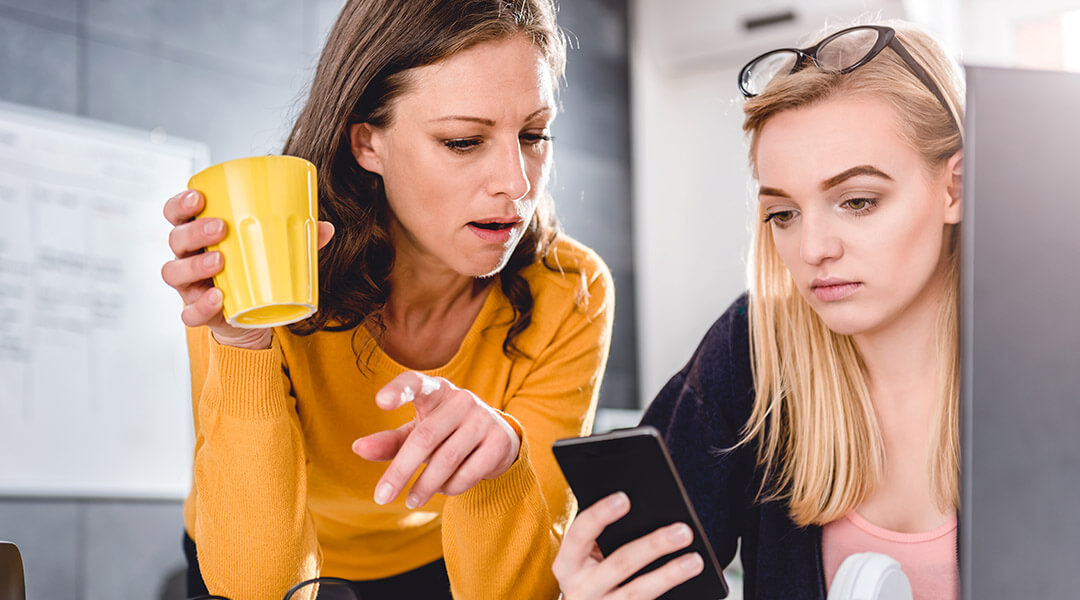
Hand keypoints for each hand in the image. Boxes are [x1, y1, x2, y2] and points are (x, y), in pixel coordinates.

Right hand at [160, 189, 334, 348]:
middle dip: (194, 231)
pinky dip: (202, 306)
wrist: (253, 316)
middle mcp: (187, 257)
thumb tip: (325, 227)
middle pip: (176, 239)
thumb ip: (297, 239)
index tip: (198, 197)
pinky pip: (189, 312)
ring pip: (174, 273)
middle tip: (220, 228)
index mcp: (200, 234)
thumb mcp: (273, 251)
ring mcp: (189, 286)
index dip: (180, 204)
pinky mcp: (197, 312)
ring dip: (195, 265)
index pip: (176, 213)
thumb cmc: (256, 270)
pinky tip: (218, 297)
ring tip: (220, 261)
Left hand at [351, 372, 520, 508]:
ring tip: (411, 501)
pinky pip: (469, 472)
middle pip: (425, 437)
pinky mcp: (500, 441)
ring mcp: (484, 418)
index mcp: (436, 390)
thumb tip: (358, 448)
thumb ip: (390, 442)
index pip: (416, 383)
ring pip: (446, 459)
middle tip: (382, 497)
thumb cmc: (446, 433)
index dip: (399, 390)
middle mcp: (461, 399)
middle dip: (401, 471)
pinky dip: (451, 487)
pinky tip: (444, 489)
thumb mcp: (417, 433)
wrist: (498, 440)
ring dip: (425, 486)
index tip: (380, 402)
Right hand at [552, 492, 703, 599]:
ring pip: (638, 591)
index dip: (601, 514)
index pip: (580, 533)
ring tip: (695, 560)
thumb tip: (645, 508)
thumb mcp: (586, 557)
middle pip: (620, 563)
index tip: (625, 498)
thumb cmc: (590, 574)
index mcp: (567, 563)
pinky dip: (670, 593)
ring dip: (669, 574)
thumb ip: (603, 537)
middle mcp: (580, 588)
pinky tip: (689, 582)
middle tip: (683, 530)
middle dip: (653, 545)